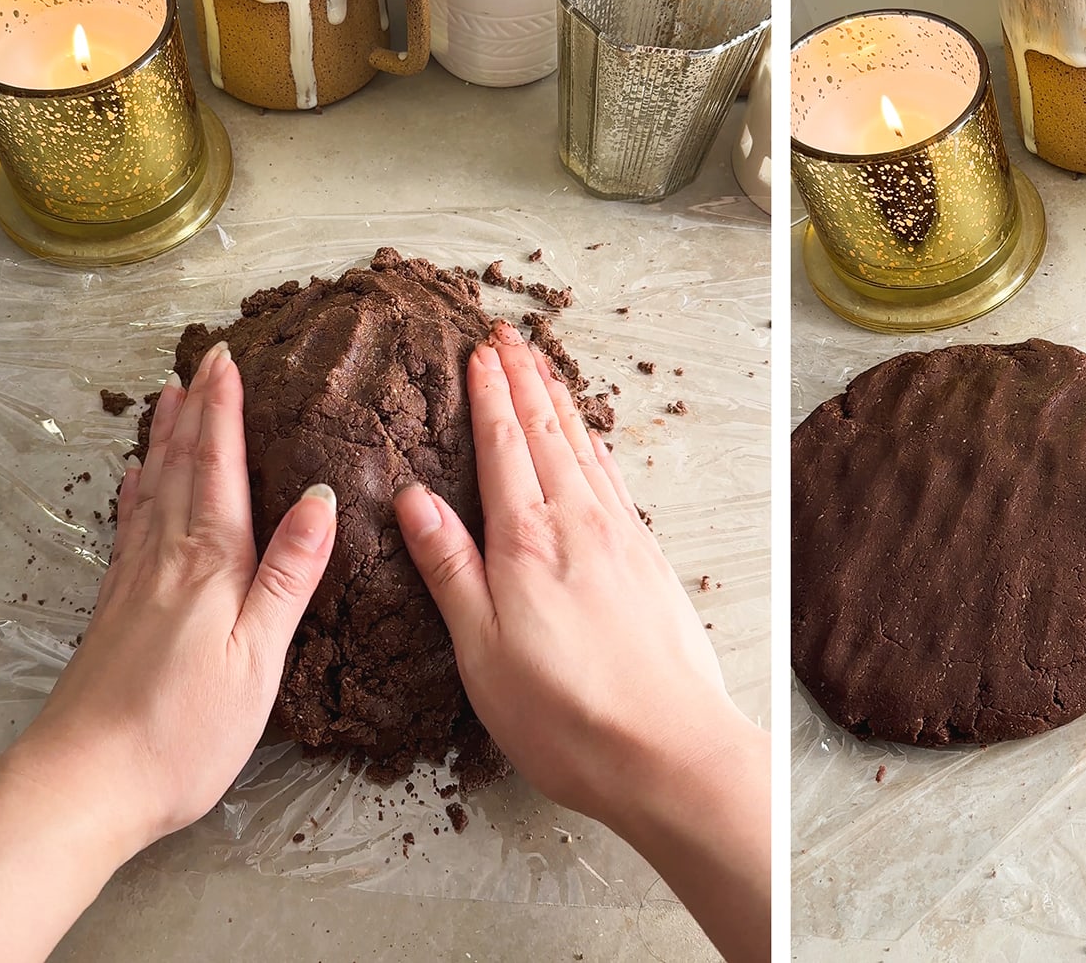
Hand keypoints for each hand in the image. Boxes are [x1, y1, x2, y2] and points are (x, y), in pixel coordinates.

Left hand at [14, 340, 337, 849]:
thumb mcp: (258, 658)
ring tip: (170, 397)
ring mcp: (134, 584)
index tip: (229, 362)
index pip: (218, 469)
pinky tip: (139, 482)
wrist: (86, 782)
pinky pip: (131, 529)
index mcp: (210, 567)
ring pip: (154, 491)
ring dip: (166, 440)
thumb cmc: (183, 731)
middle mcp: (166, 562)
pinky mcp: (116, 612)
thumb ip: (288, 577)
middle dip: (196, 410)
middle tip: (204, 359)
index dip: (223, 412)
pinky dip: (139, 493)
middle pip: (183, 468)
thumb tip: (320, 499)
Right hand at [395, 323, 768, 960]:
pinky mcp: (650, 563)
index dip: (490, 395)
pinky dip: (597, 449)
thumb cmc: (568, 719)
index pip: (504, 448)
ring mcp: (623, 540)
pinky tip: (592, 444)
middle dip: (524, 381)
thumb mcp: (483, 653)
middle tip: (507, 335)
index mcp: (528, 544)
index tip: (478, 352)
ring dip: (561, 404)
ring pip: (586, 451)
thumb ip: (452, 570)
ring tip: (544, 367)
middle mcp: (580, 527)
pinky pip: (617, 483)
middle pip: (547, 435)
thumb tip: (414, 499)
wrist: (670, 751)